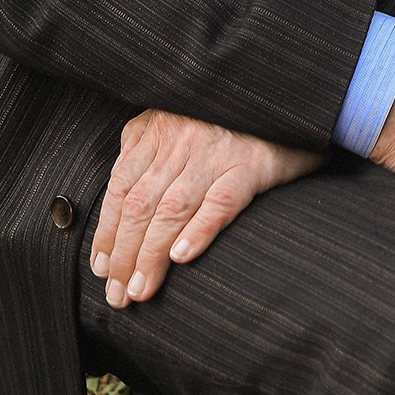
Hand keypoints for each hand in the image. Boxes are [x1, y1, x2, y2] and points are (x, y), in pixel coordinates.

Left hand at [89, 110, 319, 308]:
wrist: (292, 99)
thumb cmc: (235, 116)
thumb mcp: (180, 116)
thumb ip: (148, 142)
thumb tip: (121, 179)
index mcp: (160, 128)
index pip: (120, 187)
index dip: (107, 232)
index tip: (101, 267)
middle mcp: (183, 138)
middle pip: (141, 205)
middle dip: (123, 255)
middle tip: (118, 294)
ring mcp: (217, 151)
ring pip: (172, 209)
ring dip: (150, 255)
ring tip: (141, 289)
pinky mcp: (253, 164)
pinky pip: (221, 201)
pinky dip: (199, 230)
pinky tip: (183, 257)